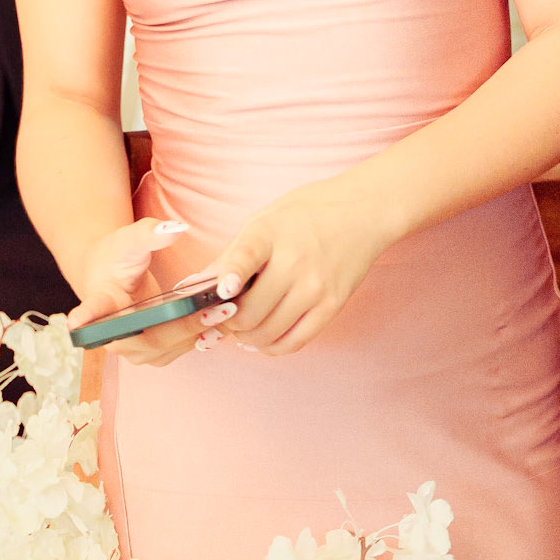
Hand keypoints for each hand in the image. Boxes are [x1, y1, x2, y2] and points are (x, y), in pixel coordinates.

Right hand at [67, 217, 208, 368]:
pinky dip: (198, 337)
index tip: (77, 322)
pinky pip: (175, 349)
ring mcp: (132, 348)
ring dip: (195, 334)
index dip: (86, 318)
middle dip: (182, 327)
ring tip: (225, 313)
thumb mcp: (130, 239)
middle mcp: (113, 333)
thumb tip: (177, 229)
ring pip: (165, 350)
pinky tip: (220, 322)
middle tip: (213, 311)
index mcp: (100, 301)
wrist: (108, 275)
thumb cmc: (114, 256)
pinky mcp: (151, 351)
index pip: (92, 313)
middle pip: (147, 339)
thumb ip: (151, 234)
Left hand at [207, 177, 395, 356]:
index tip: (219, 292)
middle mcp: (295, 262)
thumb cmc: (306, 213)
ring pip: (268, 332)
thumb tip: (198, 283)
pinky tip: (261, 339)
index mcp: (271, 232)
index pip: (246, 256)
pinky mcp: (332, 306)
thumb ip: (233, 253)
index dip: (229, 277)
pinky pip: (295, 341)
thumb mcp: (264, 219)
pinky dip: (271, 347)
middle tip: (218, 318)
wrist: (361, 212)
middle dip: (226, 321)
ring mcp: (315, 287)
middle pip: (250, 310)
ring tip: (239, 329)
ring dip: (246, 337)